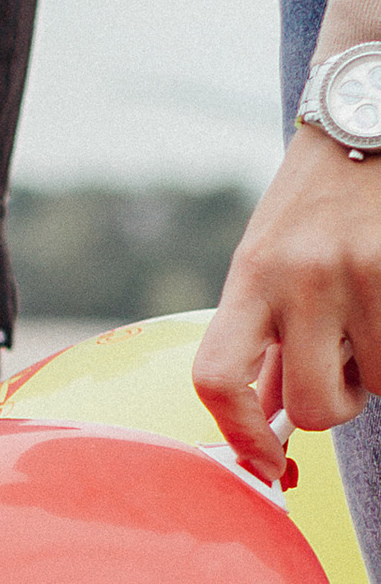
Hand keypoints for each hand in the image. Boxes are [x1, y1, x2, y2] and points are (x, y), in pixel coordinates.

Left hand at [192, 126, 380, 478]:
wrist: (366, 121)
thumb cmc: (314, 207)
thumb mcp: (268, 262)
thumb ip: (265, 340)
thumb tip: (269, 427)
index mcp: (250, 277)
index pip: (217, 379)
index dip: (238, 435)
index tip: (263, 462)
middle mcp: (299, 277)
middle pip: (314, 405)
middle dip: (335, 403)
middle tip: (344, 365)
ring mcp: (359, 273)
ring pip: (376, 386)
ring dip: (377, 371)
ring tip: (369, 320)